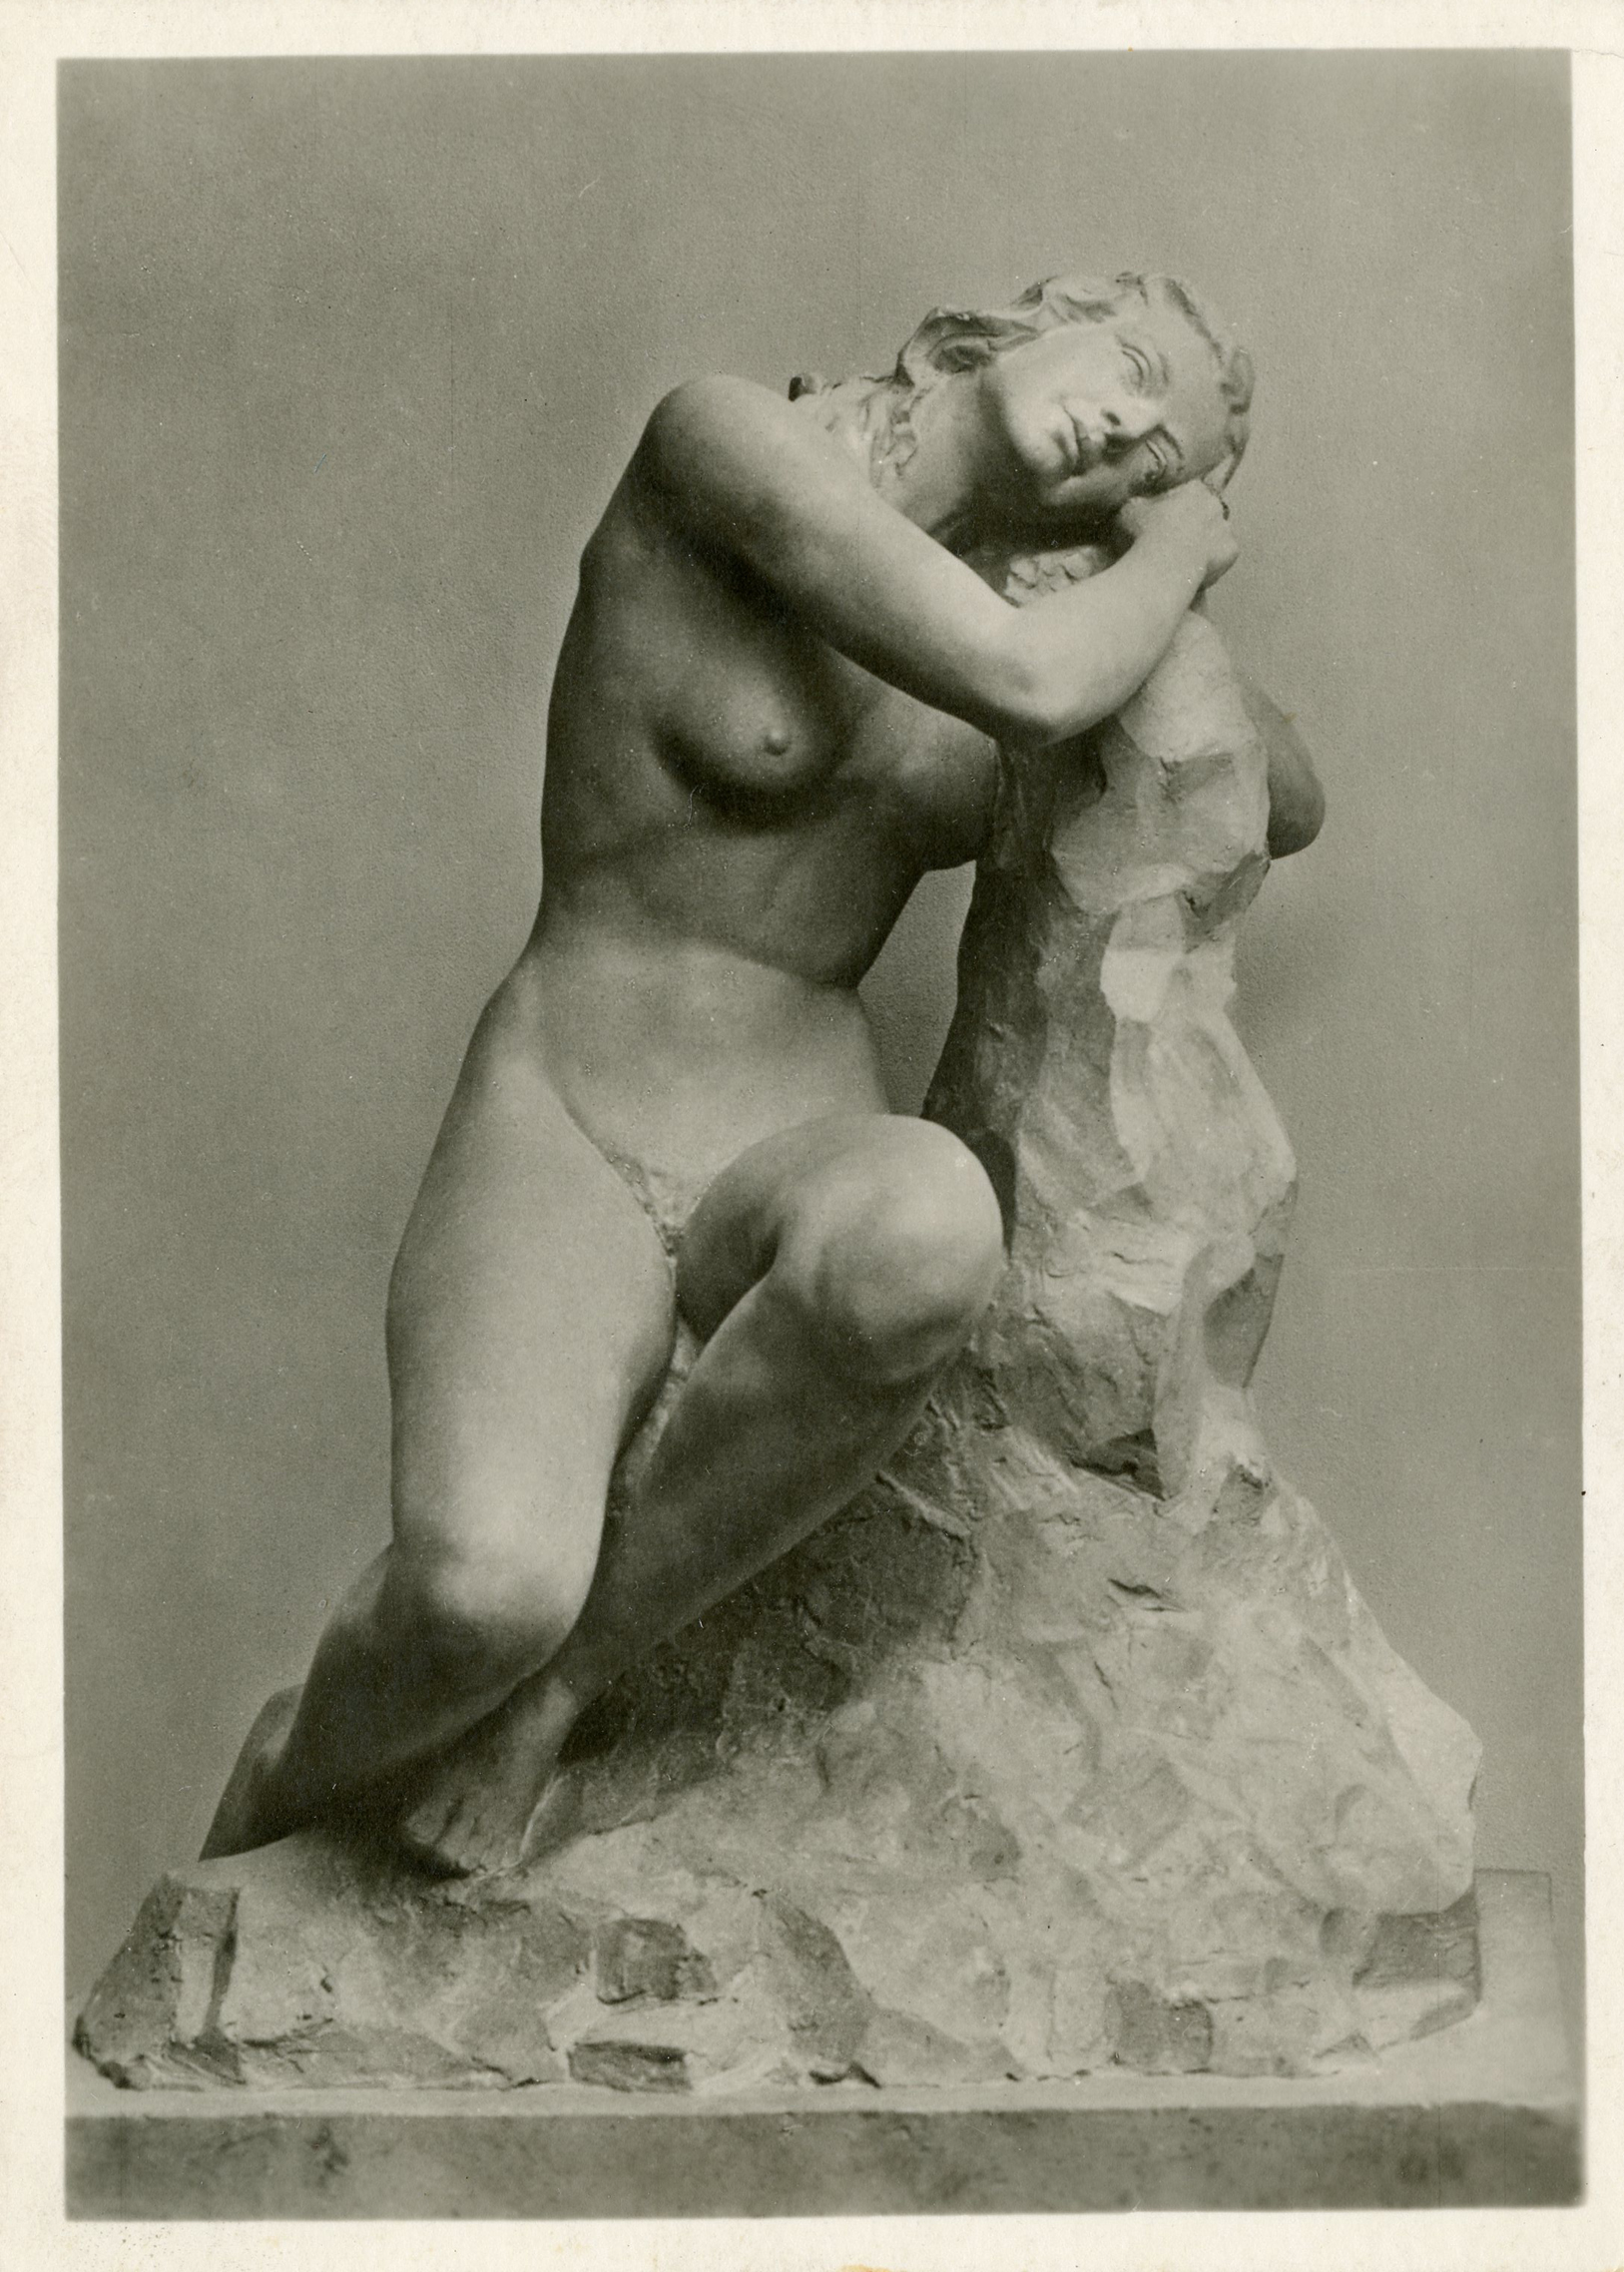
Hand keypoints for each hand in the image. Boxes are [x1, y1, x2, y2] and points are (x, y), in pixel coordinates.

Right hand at [1112, 480, 1238, 590]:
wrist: (1164, 566)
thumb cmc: (1144, 534)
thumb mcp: (1130, 510)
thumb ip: (1139, 503)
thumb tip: (1140, 502)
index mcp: (1191, 488)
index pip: (1188, 491)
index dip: (1176, 506)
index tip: (1164, 520)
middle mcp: (1214, 503)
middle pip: (1205, 511)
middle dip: (1193, 523)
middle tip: (1174, 541)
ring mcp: (1226, 527)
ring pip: (1216, 533)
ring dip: (1205, 542)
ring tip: (1184, 559)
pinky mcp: (1232, 551)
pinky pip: (1223, 555)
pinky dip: (1213, 562)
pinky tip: (1196, 570)